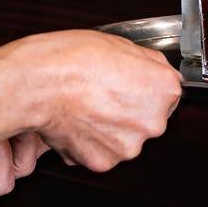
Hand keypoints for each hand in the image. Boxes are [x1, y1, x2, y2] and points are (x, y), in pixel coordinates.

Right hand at [11, 30, 182, 173]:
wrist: (41, 83)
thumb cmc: (74, 60)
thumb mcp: (121, 44)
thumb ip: (148, 63)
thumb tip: (156, 69)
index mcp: (164, 90)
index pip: (167, 94)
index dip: (144, 87)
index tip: (129, 85)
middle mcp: (153, 122)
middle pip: (147, 119)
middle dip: (129, 110)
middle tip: (103, 95)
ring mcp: (128, 146)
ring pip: (124, 138)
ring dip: (110, 129)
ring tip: (86, 108)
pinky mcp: (103, 162)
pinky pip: (102, 152)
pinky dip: (91, 142)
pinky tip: (78, 122)